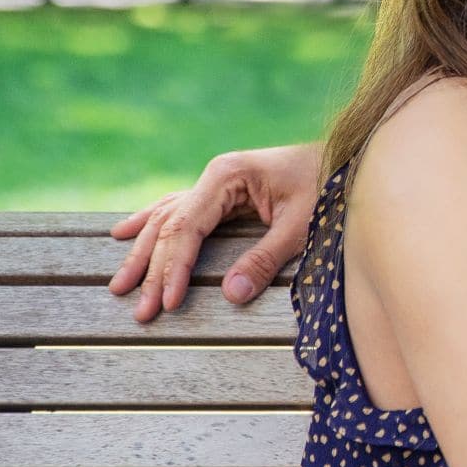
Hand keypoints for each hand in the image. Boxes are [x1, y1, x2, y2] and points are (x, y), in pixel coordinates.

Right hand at [108, 142, 324, 321]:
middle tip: (139, 311)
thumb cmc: (329, 185)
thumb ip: (266, 258)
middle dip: (153, 271)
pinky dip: (151, 224)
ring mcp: (215, 182)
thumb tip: (232, 295)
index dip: (174, 267)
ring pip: (166, 219)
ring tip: (118, 285)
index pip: (187, 228)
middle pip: (170, 227)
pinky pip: (177, 210)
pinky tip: (123, 233)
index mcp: (227, 176)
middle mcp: (214, 176)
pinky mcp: (223, 191)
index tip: (168, 302)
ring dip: (142, 253)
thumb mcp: (302, 224)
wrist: (348, 156)